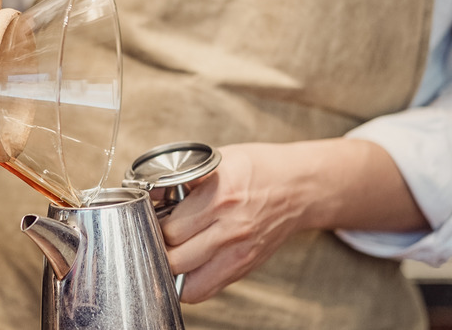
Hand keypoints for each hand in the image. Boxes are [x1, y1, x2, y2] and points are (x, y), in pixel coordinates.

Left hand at [159, 143, 307, 302]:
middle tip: (157, 235)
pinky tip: (186, 266)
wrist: (301, 187)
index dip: (154, 224)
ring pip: (187, 281)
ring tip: (170, 251)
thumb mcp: (218, 161)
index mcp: (220, 197)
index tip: (152, 218)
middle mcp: (230, 229)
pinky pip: (205, 290)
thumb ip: (184, 179)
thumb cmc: (260, 169)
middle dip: (160, 248)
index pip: (170, 229)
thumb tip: (151, 194)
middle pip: (175, 259)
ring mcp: (239, 252)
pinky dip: (188, 283)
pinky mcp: (244, 266)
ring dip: (172, 268)